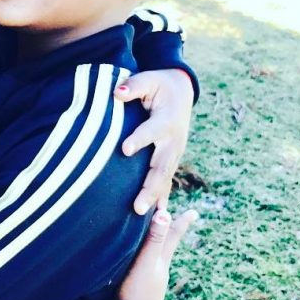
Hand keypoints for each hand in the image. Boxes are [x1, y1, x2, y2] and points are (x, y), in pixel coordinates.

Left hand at [114, 69, 193, 213]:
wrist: (181, 92)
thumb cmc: (159, 85)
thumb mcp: (149, 79)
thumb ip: (133, 85)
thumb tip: (117, 92)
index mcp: (167, 119)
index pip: (152, 131)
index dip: (139, 139)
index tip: (124, 149)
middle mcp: (173, 141)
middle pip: (162, 166)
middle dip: (150, 187)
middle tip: (137, 206)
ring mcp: (174, 153)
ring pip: (164, 179)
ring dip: (154, 198)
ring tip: (142, 216)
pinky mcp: (170, 160)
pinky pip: (165, 182)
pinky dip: (160, 200)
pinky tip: (153, 220)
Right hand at [118, 209, 196, 299]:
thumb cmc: (138, 296)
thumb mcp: (146, 265)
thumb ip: (153, 242)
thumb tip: (165, 214)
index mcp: (160, 262)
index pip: (172, 236)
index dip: (181, 222)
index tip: (194, 212)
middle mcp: (155, 271)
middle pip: (164, 245)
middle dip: (167, 231)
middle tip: (173, 218)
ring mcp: (145, 282)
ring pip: (151, 257)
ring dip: (152, 244)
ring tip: (152, 237)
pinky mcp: (132, 290)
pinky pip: (138, 267)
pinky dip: (137, 258)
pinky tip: (131, 263)